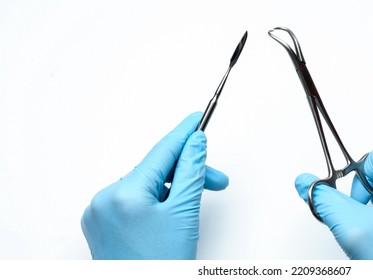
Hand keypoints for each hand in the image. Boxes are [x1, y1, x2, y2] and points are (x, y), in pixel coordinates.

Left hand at [81, 112, 228, 258]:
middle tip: (216, 180)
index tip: (197, 118)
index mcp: (124, 195)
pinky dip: (154, 201)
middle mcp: (105, 200)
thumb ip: (192, 172)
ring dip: (173, 189)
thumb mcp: (186, 215)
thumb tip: (195, 142)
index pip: (162, 152)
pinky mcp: (101, 226)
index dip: (184, 133)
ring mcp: (99, 214)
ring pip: (145, 186)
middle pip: (155, 171)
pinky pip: (132, 201)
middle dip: (187, 173)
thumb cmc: (164, 267)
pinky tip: (171, 213)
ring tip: (193, 205)